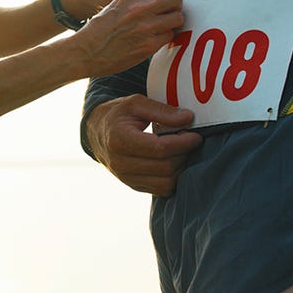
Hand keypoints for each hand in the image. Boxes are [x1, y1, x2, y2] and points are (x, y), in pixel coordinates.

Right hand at [74, 0, 183, 76]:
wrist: (86, 52)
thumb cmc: (99, 29)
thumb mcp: (114, 4)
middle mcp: (140, 8)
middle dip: (175, 4)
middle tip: (170, 10)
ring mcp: (146, 27)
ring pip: (177, 17)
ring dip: (173, 21)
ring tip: (165, 25)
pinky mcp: (149, 46)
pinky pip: (170, 36)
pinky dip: (166, 36)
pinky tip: (157, 37)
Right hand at [85, 94, 202, 195]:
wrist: (97, 133)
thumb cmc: (118, 115)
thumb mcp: (136, 103)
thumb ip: (162, 110)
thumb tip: (188, 118)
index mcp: (119, 140)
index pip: (160, 148)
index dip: (183, 143)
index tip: (196, 135)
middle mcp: (120, 163)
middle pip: (165, 167)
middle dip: (184, 154)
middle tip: (192, 140)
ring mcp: (126, 178)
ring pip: (166, 182)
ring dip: (181, 167)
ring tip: (182, 150)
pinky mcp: (133, 186)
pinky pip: (162, 189)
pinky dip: (174, 177)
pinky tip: (174, 161)